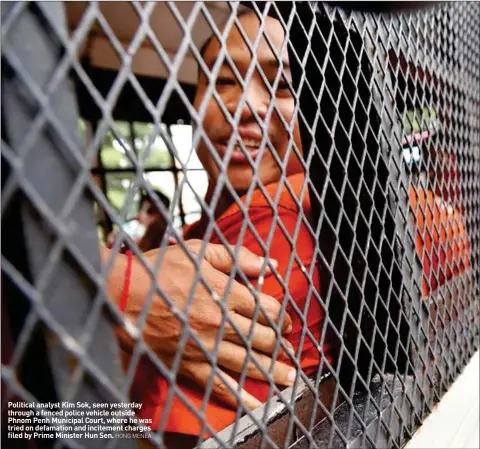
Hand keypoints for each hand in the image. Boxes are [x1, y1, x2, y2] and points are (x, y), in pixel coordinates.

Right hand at [107, 241, 293, 409]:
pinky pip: (218, 386)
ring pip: (247, 362)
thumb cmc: (159, 268)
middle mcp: (219, 322)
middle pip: (262, 337)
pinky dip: (240, 397)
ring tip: (289, 377)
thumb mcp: (198, 251)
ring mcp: (204, 346)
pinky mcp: (188, 364)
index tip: (285, 321)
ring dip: (273, 371)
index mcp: (224, 292)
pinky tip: (258, 405)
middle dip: (281, 343)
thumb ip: (235, 256)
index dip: (282, 316)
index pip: (267, 309)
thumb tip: (269, 264)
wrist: (120, 294)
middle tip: (290, 348)